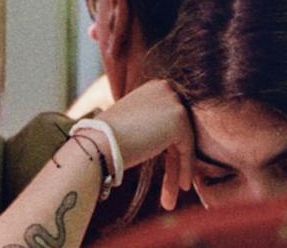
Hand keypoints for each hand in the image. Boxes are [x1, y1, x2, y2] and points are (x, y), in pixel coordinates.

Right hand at [103, 79, 195, 207]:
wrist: (99, 143)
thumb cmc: (107, 139)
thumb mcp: (132, 125)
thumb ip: (149, 126)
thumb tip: (161, 140)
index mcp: (153, 87)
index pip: (167, 120)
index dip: (168, 148)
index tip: (167, 170)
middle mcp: (165, 88)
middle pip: (176, 131)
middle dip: (173, 162)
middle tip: (171, 187)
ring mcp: (173, 101)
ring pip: (182, 141)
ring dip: (176, 170)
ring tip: (171, 198)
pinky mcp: (179, 117)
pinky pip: (187, 147)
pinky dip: (185, 167)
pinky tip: (182, 187)